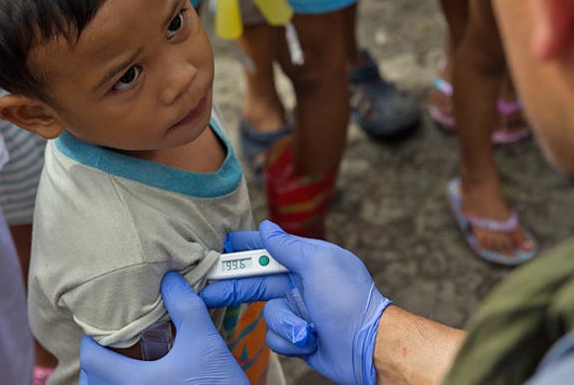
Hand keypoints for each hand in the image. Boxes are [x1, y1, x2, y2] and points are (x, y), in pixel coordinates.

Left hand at [79, 271, 247, 384]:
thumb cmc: (217, 383)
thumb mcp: (203, 339)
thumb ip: (183, 305)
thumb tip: (169, 278)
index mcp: (133, 382)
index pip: (92, 359)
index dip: (92, 340)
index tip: (101, 327)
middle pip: (92, 381)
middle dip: (96, 361)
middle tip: (110, 343)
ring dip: (106, 378)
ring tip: (122, 363)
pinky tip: (140, 380)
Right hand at [201, 221, 391, 384]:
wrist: (367, 348)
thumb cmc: (347, 301)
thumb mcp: (318, 263)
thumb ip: (287, 246)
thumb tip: (266, 227)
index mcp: (308, 261)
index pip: (269, 250)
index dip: (245, 248)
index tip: (221, 245)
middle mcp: (302, 284)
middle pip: (257, 281)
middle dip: (235, 286)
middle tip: (206, 289)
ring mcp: (299, 311)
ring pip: (267, 314)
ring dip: (285, 323)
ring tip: (308, 328)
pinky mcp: (298, 336)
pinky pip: (275, 337)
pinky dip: (291, 340)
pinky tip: (309, 341)